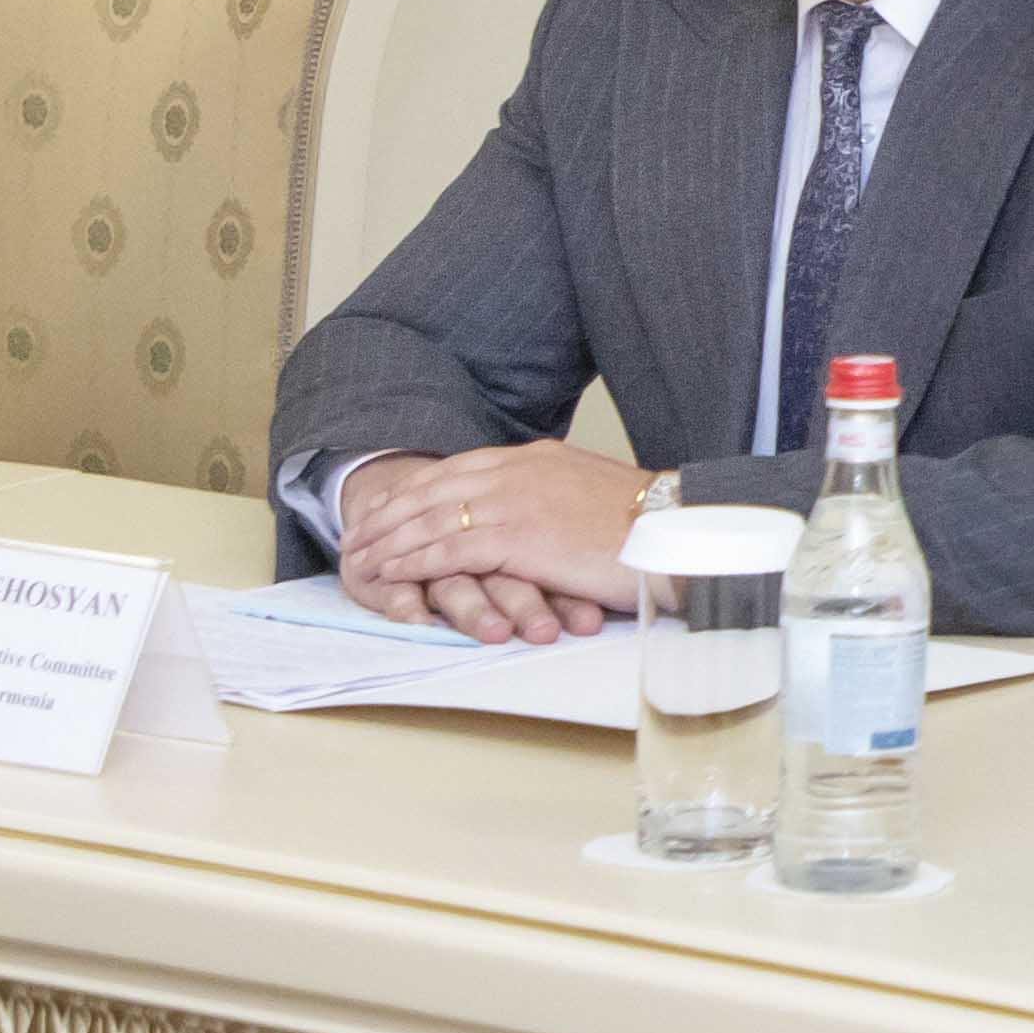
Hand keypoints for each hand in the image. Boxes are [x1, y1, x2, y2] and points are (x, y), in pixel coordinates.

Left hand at [332, 444, 653, 639]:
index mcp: (535, 458)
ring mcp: (515, 502)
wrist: (676, 532)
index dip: (416, 488)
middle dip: (389, 513)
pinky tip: (390, 574)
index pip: (457, 468)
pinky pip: (448, 549)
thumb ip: (554, 496)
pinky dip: (412, 562)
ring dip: (390, 540)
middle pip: (433, 488)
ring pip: (432, 518)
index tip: (388, 506)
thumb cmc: (647, 527)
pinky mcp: (518, 538)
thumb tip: (539, 513)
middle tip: (357, 534)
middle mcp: (518, 472)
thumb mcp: (592, 496)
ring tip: (360, 560)